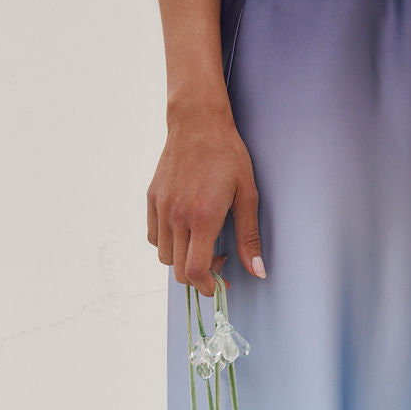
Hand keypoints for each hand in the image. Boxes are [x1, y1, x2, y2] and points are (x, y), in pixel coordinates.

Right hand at [147, 102, 265, 296]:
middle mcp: (177, 216)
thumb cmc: (227, 155)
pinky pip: (154, 237)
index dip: (208, 287)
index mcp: (202, 218)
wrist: (198, 123)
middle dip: (199, 277)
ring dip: (183, 261)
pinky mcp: (152, 199)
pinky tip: (185, 232)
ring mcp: (161, 207)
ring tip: (201, 245)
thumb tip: (257, 271)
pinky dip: (168, 244)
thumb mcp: (247, 195)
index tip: (220, 284)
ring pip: (164, 256)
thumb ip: (249, 237)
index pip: (195, 271)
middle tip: (217, 263)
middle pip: (179, 270)